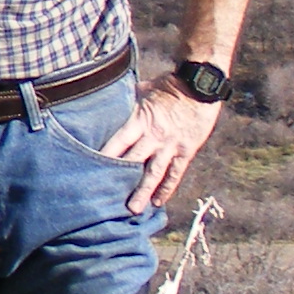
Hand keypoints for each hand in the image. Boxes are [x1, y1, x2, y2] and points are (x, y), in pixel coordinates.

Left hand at [101, 77, 224, 213]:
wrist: (201, 85)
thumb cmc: (170, 84)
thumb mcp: (144, 88)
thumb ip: (129, 100)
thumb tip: (112, 99)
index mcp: (140, 120)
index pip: (118, 141)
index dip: (106, 155)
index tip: (91, 168)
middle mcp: (154, 136)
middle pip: (133, 161)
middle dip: (120, 179)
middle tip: (106, 197)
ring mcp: (171, 145)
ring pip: (154, 173)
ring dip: (143, 192)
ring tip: (133, 209)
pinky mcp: (186, 151)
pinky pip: (175, 173)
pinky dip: (167, 188)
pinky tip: (158, 201)